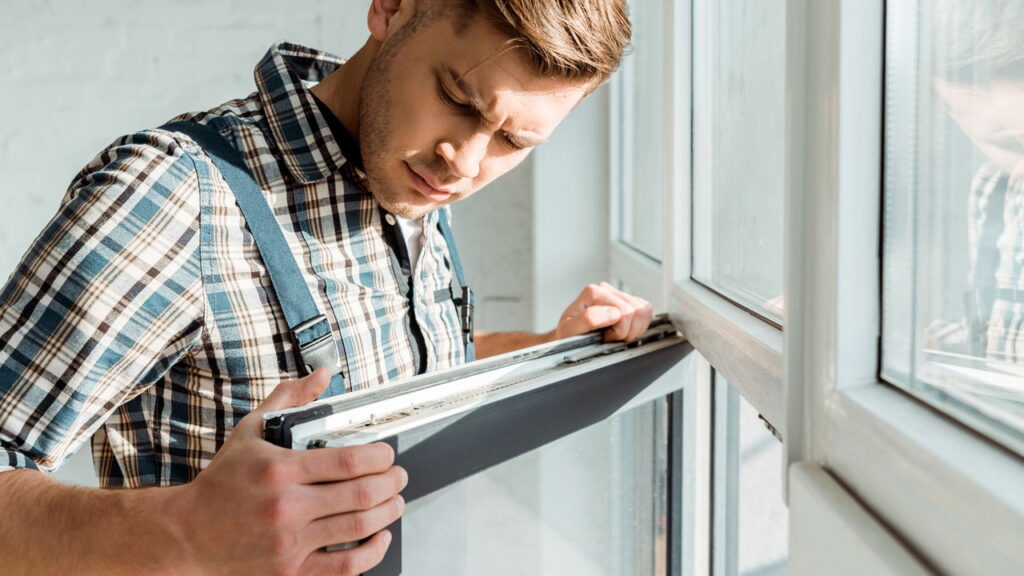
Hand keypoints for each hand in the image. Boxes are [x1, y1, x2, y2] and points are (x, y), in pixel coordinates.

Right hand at [173, 368, 406, 575]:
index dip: (380, 457)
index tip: (388, 454)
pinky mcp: (290, 572)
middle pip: (362, 494)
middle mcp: (285, 507)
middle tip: (399, 476)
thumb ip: (289, 401)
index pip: (348, 460)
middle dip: (392, 483)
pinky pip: (346, 567)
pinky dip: (372, 552)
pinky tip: (379, 536)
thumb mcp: (250, 432)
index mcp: (279, 469)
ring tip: (395, 501)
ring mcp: (289, 543)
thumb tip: (322, 377)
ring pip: (360, 527)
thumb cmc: (222, 483)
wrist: (187, 534)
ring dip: (388, 512)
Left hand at [553, 282, 653, 342]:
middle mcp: (605, 289)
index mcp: (593, 293)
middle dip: (626, 331)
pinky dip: (639, 325)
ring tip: (616, 334)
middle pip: (636, 310)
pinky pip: (647, 311)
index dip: (617, 332)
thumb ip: (588, 319)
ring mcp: (617, 294)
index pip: (624, 312)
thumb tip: (613, 313)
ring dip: (634, 328)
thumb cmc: (568, 336)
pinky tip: (623, 330)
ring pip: (644, 310)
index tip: (602, 337)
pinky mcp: (628, 301)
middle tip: (610, 337)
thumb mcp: (569, 331)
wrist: (568, 337)